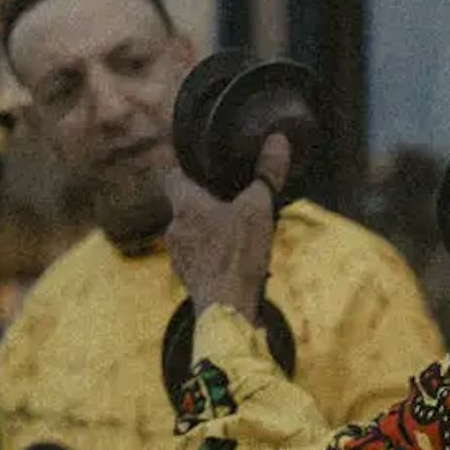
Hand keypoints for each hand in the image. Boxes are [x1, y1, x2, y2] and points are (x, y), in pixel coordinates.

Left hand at [161, 132, 284, 321]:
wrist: (226, 310)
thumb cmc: (237, 256)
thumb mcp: (259, 209)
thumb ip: (267, 174)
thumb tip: (278, 139)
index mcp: (184, 205)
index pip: (171, 176)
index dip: (184, 170)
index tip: (202, 170)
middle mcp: (173, 229)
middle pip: (184, 207)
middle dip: (205, 205)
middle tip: (231, 203)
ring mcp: (178, 257)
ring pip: (190, 235)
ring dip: (209, 233)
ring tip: (236, 236)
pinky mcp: (188, 280)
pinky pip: (197, 260)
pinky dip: (211, 258)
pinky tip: (234, 263)